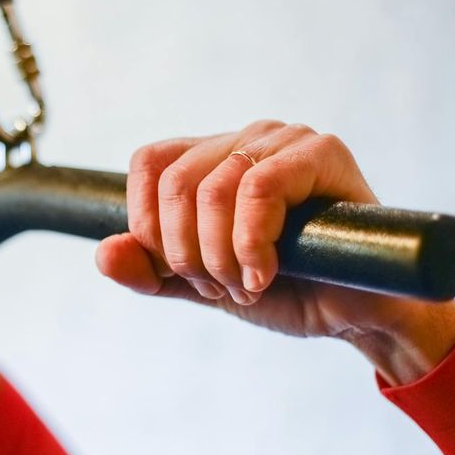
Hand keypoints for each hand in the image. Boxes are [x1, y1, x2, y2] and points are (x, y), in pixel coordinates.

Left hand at [96, 120, 454, 384]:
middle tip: (220, 286)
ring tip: (248, 286)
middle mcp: (244, 140)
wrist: (352, 314)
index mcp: (211, 159)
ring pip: (212, 188)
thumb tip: (103, 253)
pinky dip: (251, 244)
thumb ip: (151, 272)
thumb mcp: (201, 285)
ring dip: (221, 257)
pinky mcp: (321, 154)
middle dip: (186, 253)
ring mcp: (283, 141)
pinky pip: (258, 188)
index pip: (149, 164)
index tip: (179, 270)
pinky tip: (266, 274)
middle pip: (174, 182)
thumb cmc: (284, 289)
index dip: (148, 222)